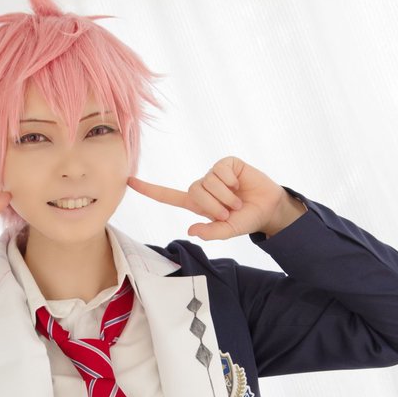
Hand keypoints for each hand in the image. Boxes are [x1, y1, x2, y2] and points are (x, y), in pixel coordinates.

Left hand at [127, 157, 293, 239]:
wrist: (268, 209)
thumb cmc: (246, 220)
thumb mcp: (228, 231)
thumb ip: (211, 233)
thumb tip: (190, 230)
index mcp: (196, 204)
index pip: (168, 196)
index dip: (150, 189)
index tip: (129, 181)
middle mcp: (203, 187)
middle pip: (194, 191)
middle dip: (214, 206)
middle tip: (230, 212)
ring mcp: (215, 174)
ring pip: (208, 182)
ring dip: (225, 196)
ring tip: (237, 201)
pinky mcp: (227, 164)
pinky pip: (221, 170)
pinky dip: (231, 181)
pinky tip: (239, 184)